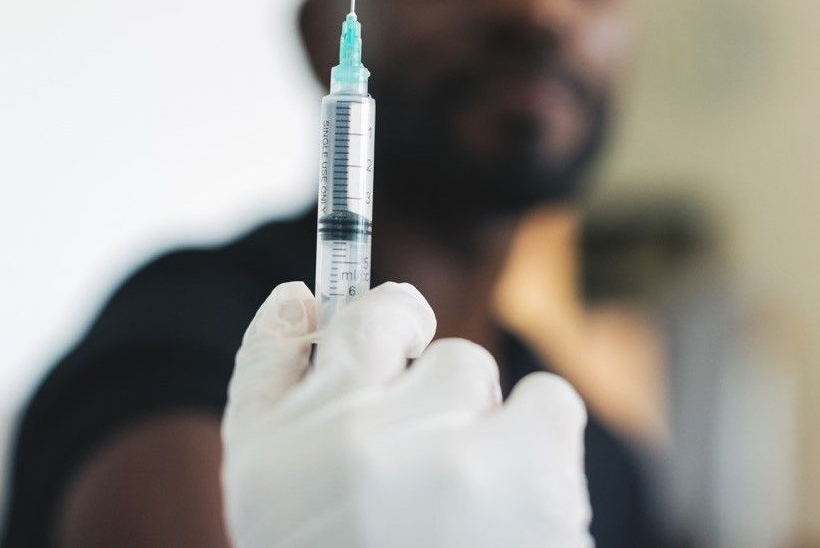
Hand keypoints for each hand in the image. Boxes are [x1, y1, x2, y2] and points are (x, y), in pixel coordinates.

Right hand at [222, 281, 593, 547]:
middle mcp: (337, 441)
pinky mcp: (517, 471)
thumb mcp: (283, 516)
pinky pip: (548, 402)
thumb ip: (280, 405)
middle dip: (424, 369)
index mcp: (271, 459)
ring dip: (484, 429)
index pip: (307, 332)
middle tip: (438, 450)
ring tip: (476, 520)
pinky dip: (544, 454)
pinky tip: (524, 523)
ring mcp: (428, 452)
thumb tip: (302, 295)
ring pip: (473, 370)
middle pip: (398, 327)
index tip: (368, 332)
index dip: (354, 322)